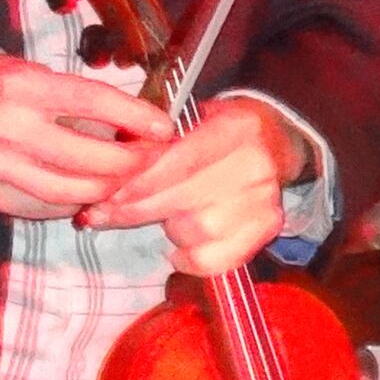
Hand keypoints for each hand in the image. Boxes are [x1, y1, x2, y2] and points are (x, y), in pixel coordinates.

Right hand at [0, 48, 168, 222]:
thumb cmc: (0, 85)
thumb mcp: (39, 75)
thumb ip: (80, 100)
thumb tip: (135, 126)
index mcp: (25, 86)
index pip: (93, 102)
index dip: (136, 117)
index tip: (164, 128)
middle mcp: (6, 125)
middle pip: (83, 156)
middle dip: (127, 163)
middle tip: (147, 162)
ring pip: (62, 190)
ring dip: (102, 191)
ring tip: (121, 182)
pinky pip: (34, 207)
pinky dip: (67, 206)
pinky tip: (84, 197)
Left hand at [83, 103, 303, 275]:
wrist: (274, 142)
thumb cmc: (220, 131)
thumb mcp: (191, 119)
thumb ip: (155, 140)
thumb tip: (110, 171)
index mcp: (237, 128)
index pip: (181, 160)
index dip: (141, 181)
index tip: (108, 195)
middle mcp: (255, 164)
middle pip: (183, 199)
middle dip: (136, 210)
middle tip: (105, 214)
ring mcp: (264, 199)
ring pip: (194, 230)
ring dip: (168, 228)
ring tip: (165, 216)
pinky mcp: (267, 227)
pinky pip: (214, 260)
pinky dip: (189, 259)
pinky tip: (180, 247)